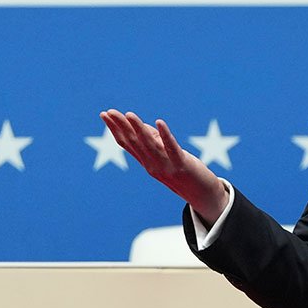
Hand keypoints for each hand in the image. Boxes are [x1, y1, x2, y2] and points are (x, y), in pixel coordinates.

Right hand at [99, 109, 228, 223]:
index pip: (127, 144)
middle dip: (121, 126)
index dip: (115, 129)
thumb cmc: (185, 172)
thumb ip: (156, 141)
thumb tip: (143, 126)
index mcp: (147, 162)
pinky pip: (171, 148)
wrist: (203, 196)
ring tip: (129, 114)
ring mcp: (166, 166)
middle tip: (110, 111)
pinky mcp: (182, 165)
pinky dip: (165, 135)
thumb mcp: (168, 156)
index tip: (104, 114)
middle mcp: (152, 165)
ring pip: (149, 145)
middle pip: (134, 143)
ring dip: (139, 129)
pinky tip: (159, 122)